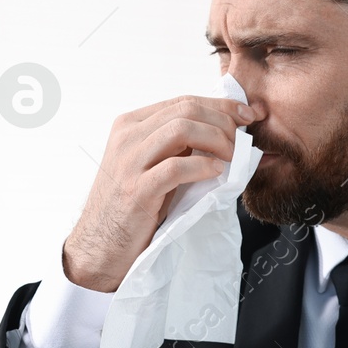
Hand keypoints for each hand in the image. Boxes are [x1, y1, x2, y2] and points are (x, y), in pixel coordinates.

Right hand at [63, 95, 255, 291]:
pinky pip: (176, 167)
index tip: (247, 115)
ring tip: (232, 157)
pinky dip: (203, 166)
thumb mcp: (150, 165)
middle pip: (186, 110)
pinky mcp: (137, 190)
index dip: (220, 105)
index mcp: (130, 124)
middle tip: (242, 141)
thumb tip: (222, 132)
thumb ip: (176, 146)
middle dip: (223, 121)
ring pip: (182, 129)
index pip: (183, 101)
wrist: (100, 246)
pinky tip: (217, 173)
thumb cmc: (131, 207)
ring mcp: (129, 162)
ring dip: (217, 140)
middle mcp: (127, 136)